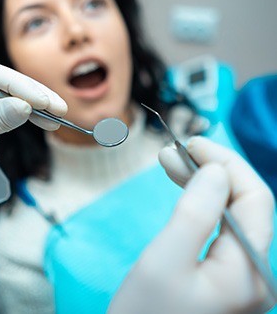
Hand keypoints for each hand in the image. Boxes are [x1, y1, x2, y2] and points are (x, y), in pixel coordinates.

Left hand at [0, 60, 66, 195]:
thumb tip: (27, 106)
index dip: (16, 85)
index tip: (41, 100)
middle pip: (2, 80)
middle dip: (32, 94)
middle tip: (58, 107)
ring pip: (11, 93)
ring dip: (36, 104)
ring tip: (59, 115)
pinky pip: (12, 107)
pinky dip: (30, 114)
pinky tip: (47, 121)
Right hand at [109, 137, 275, 313]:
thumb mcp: (165, 259)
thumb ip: (195, 212)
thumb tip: (217, 169)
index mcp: (249, 270)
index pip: (254, 198)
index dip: (226, 163)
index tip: (192, 142)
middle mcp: (254, 273)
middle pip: (245, 204)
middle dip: (211, 170)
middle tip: (173, 151)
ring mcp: (239, 277)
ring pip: (230, 214)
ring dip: (203, 184)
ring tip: (171, 163)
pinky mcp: (222, 278)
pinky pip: (218, 230)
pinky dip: (200, 204)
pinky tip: (184, 191)